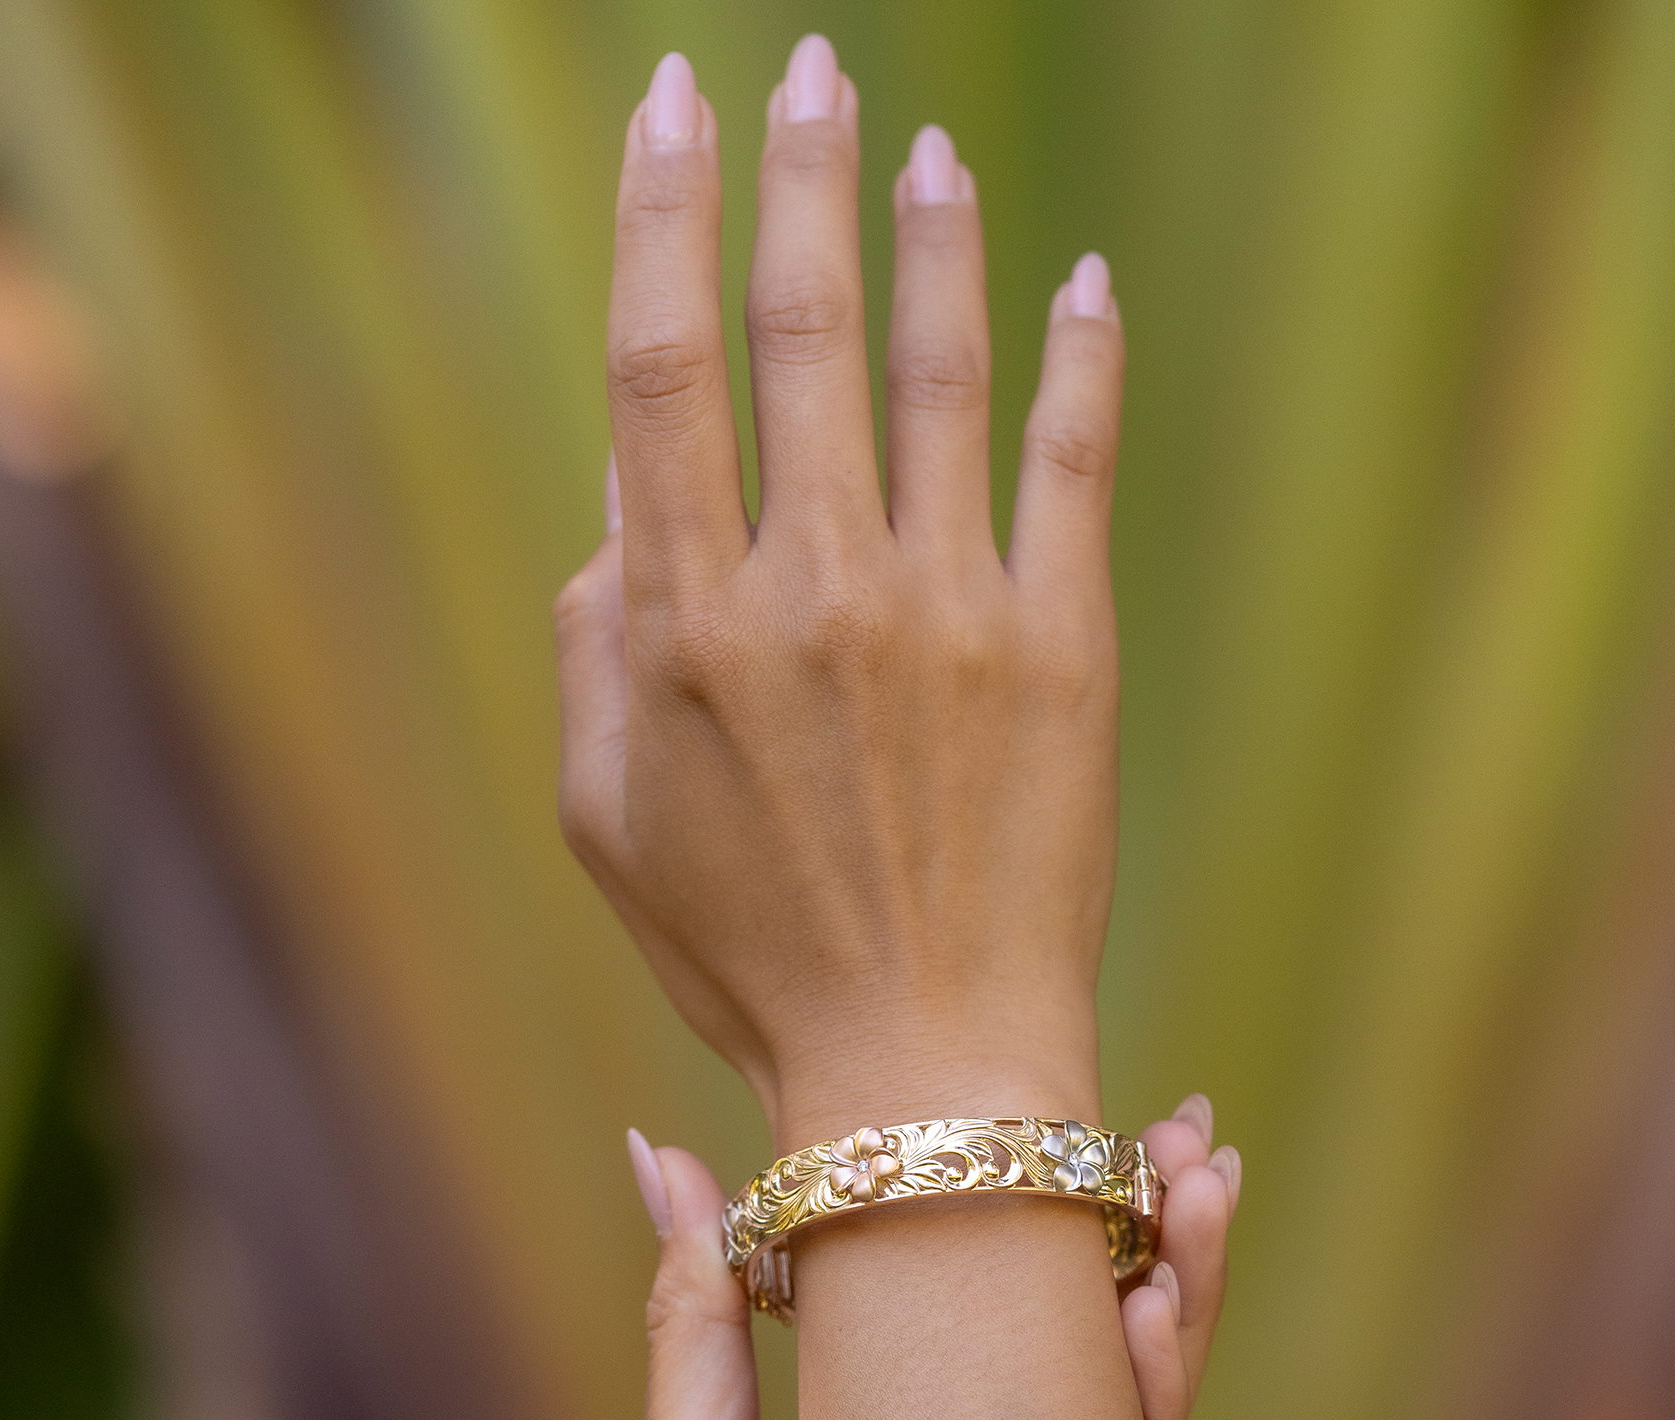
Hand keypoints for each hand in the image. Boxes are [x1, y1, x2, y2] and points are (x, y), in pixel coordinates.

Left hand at [451, 1099, 1236, 1419]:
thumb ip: (696, 1312)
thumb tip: (653, 1147)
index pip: (982, 1310)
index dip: (1032, 1214)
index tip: (1066, 1118)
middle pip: (1075, 1342)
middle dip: (1138, 1234)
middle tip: (1183, 1133)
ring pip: (1121, 1405)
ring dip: (1174, 1292)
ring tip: (1201, 1184)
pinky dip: (1154, 1405)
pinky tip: (1168, 1312)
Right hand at [554, 35, 1126, 1143]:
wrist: (923, 1065)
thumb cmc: (750, 955)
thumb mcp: (607, 820)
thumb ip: (592, 646)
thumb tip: (620, 506)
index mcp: (685, 622)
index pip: (662, 361)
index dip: (663, 213)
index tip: (672, 104)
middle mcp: (815, 588)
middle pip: (800, 329)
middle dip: (800, 175)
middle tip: (812, 70)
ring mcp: (950, 610)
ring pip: (938, 370)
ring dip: (931, 238)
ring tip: (922, 144)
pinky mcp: (1064, 646)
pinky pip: (1072, 462)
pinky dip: (1079, 356)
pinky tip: (1082, 279)